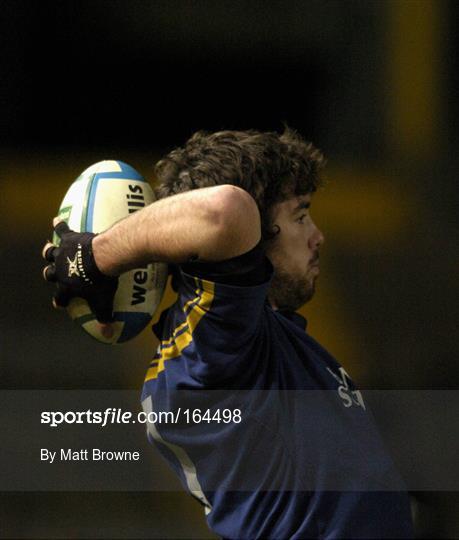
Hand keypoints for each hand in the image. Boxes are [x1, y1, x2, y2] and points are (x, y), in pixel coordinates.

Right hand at [42, 218, 118, 333]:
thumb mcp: (105, 302)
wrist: (103, 258)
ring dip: (48, 251)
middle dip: (49, 275)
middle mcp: (60, 271)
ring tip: (48, 248)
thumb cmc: (103, 282)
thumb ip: (106, 318)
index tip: (59, 303)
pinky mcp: (69, 239)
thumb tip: (109, 334)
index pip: (60, 298)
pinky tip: (57, 220)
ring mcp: (63, 254)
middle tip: (51, 274)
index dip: (59, 301)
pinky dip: (59, 225)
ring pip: (50, 252)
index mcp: (67, 288)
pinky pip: (62, 229)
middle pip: (49, 274)